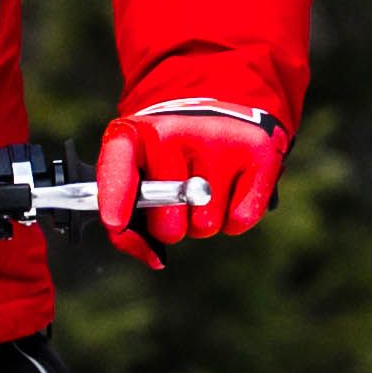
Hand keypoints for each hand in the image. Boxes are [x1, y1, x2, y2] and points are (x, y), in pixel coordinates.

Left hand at [92, 97, 283, 262]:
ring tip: (205, 188)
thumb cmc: (169, 163)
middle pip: (168, 223)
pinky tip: (231, 190)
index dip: (115, 197)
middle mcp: (172, 130)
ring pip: (206, 224)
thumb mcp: (138, 181)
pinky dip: (235, 218)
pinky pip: (241, 219)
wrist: (218, 115)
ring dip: (204, 220)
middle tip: (178, 202)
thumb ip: (128, 227)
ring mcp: (217, 137)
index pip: (117, 164)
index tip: (115, 222)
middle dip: (172, 227)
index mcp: (133, 135)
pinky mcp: (256, 149)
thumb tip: (155, 258)